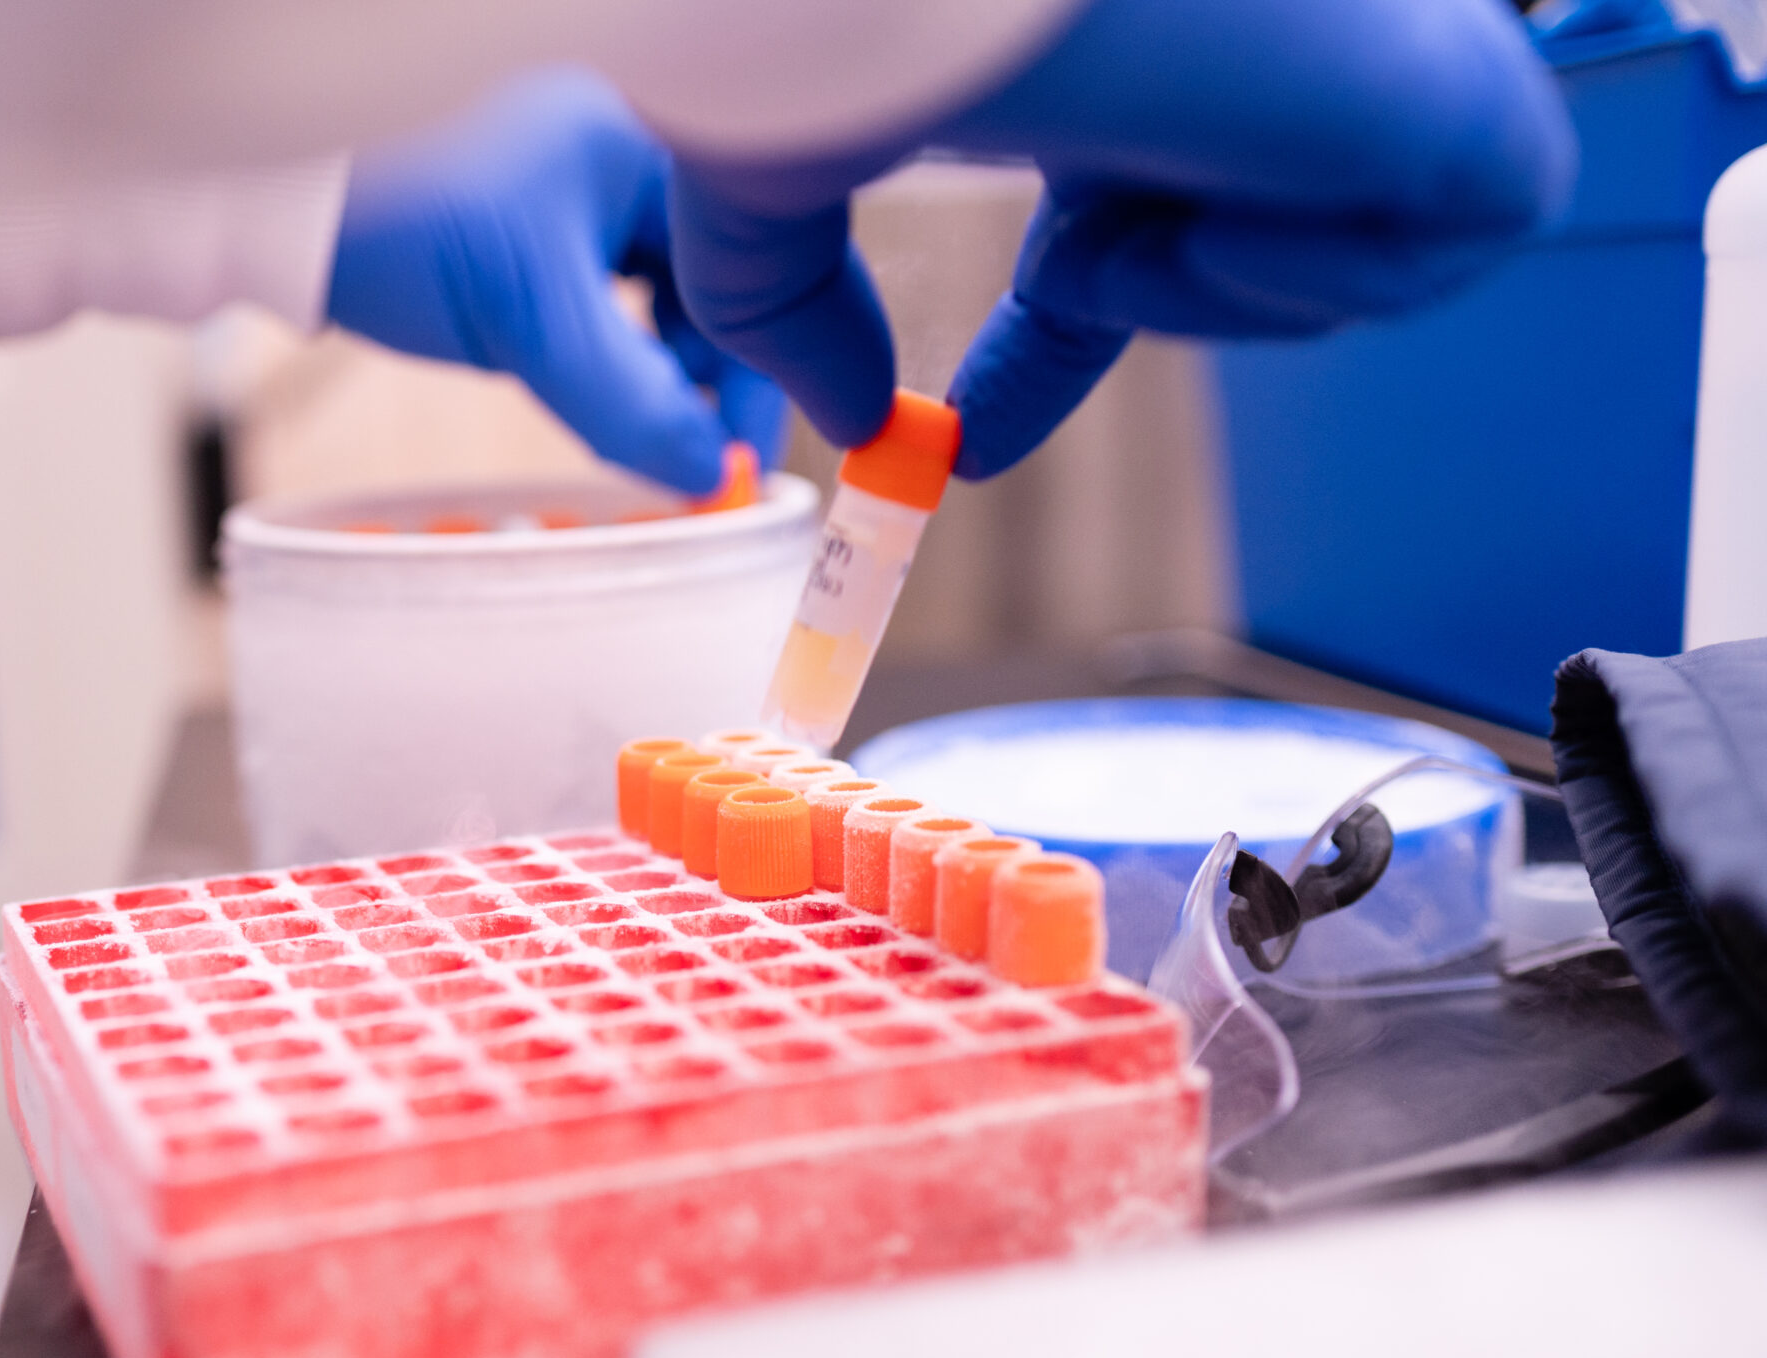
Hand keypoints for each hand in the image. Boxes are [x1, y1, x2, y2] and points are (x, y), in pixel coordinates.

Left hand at [327, 68, 786, 494]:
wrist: (286, 208)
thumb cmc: (400, 228)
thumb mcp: (532, 327)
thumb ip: (632, 405)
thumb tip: (711, 476)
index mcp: (654, 136)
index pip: (750, 261)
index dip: (763, 368)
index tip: (752, 456)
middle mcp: (632, 142)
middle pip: (717, 279)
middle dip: (715, 378)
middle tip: (709, 467)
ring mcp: (588, 174)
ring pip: (669, 290)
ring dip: (669, 371)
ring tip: (661, 444)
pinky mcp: (545, 211)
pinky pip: (620, 287)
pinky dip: (625, 349)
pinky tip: (614, 398)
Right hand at [668, 0, 1576, 478]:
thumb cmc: (855, 8)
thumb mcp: (767, 164)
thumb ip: (782, 296)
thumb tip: (847, 414)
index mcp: (1121, 24)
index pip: (1127, 188)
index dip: (1052, 334)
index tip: (969, 440)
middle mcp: (1254, 22)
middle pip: (1243, 221)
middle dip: (1134, 305)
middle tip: (973, 438)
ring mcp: (1370, 41)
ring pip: (1337, 253)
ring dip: (1181, 285)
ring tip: (1092, 221)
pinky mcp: (1465, 81)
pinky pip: (1434, 252)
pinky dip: (1280, 277)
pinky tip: (1192, 191)